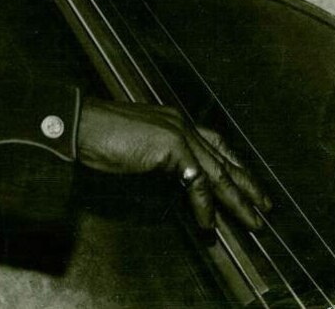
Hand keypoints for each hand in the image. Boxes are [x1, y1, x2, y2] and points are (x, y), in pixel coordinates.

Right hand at [77, 98, 271, 230]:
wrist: (79, 125)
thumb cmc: (97, 135)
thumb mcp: (135, 148)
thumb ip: (158, 159)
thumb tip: (173, 182)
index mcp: (172, 119)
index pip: (213, 141)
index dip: (232, 161)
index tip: (245, 178)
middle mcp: (179, 121)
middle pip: (223, 157)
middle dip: (245, 183)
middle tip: (264, 205)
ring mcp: (177, 131)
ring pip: (217, 171)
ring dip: (236, 199)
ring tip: (250, 221)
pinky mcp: (172, 145)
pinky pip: (197, 183)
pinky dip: (204, 206)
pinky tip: (206, 223)